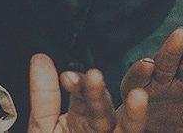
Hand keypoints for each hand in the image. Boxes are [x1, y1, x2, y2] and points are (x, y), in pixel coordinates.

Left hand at [30, 56, 147, 132]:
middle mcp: (101, 129)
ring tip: (138, 96)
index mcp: (81, 118)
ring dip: (134, 113)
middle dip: (98, 94)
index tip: (66, 77)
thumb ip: (44, 96)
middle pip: (104, 110)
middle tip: (93, 77)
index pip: (82, 96)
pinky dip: (137, 124)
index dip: (77, 85)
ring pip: (127, 127)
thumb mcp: (43, 128)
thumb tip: (40, 58)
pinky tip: (141, 111)